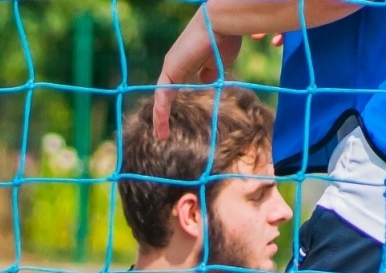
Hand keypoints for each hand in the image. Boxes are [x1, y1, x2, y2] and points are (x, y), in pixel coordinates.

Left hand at [154, 10, 242, 138]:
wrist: (221, 24)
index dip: (175, 104)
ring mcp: (171, 66)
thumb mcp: (219, 63)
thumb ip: (210, 73)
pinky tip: (161, 125)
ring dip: (160, 118)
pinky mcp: (170, 69)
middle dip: (163, 114)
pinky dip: (161, 111)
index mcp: (187, 64)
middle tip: (162, 133)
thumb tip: (205, 82)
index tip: (176, 119)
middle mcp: (176, 65)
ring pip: (162, 97)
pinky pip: (163, 94)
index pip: (176, 88)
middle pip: (166, 95)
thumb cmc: (224, 39)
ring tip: (161, 136)